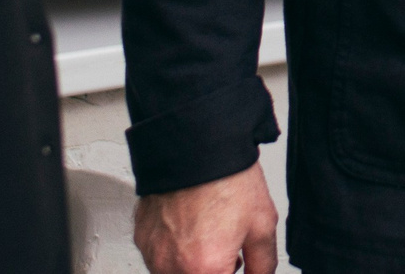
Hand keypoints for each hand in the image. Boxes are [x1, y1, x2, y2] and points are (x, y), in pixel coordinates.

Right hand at [134, 162, 279, 273]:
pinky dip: (175, 250)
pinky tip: (191, 228)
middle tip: (228, 253)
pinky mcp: (142, 238)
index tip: (236, 266)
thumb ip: (263, 265)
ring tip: (210, 236)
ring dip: (192, 266)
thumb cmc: (227, 179)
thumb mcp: (262, 225)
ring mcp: (153, 254)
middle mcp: (172, 267)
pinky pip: (159, 257)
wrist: (197, 144)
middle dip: (213, 271)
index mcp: (204, 269)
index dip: (232, 273)